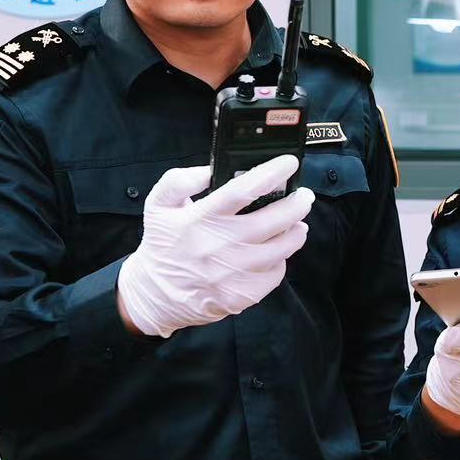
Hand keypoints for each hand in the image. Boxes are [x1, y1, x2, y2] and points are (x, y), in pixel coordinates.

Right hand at [116, 156, 313, 336]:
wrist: (155, 295)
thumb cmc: (163, 246)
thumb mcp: (158, 206)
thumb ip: (179, 181)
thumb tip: (208, 171)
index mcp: (200, 219)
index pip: (243, 190)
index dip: (272, 173)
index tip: (288, 163)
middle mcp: (220, 246)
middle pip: (274, 219)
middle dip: (297, 203)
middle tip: (304, 195)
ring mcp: (233, 273)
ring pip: (283, 247)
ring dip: (296, 231)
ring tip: (297, 222)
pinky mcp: (243, 295)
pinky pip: (275, 272)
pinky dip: (280, 259)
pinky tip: (275, 251)